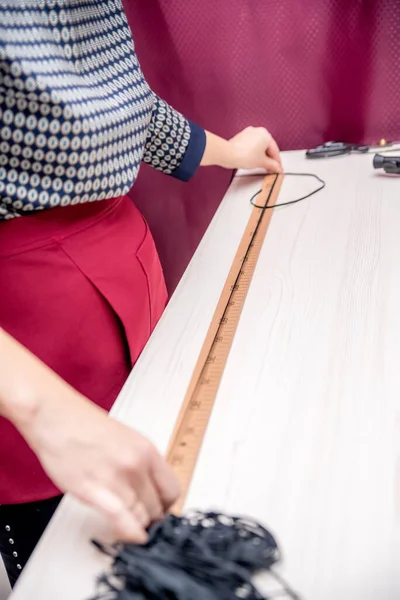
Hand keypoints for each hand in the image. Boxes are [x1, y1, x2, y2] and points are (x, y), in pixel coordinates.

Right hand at [0, 328, 178, 541]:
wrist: (55, 416)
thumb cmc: (84, 426)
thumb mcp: (127, 439)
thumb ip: (140, 463)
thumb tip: (149, 489)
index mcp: (147, 450)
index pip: (172, 490)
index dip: (165, 505)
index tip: (158, 509)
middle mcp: (137, 464)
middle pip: (157, 507)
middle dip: (150, 518)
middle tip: (140, 519)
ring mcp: (117, 478)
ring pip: (142, 518)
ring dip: (137, 526)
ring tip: (128, 524)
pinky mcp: (94, 491)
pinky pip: (122, 520)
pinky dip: (130, 534)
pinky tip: (131, 537)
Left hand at [201, 127, 281, 172]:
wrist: (228, 154)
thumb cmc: (244, 155)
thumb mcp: (262, 162)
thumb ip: (272, 165)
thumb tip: (277, 168)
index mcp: (265, 134)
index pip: (275, 150)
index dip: (277, 162)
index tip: (278, 169)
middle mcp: (257, 131)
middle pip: (267, 147)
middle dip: (269, 159)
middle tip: (270, 169)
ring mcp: (248, 133)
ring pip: (259, 146)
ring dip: (261, 156)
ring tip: (261, 166)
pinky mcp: (241, 137)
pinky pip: (251, 146)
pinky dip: (254, 153)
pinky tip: (253, 160)